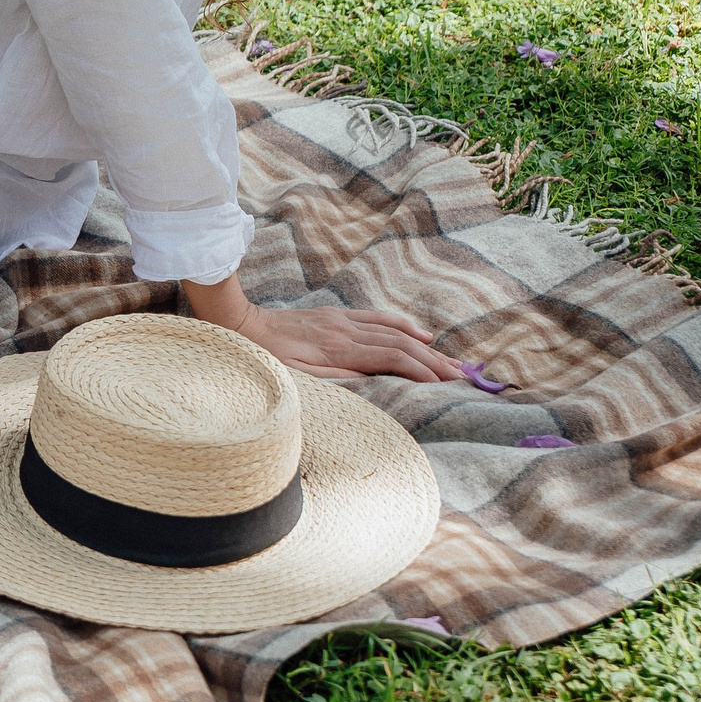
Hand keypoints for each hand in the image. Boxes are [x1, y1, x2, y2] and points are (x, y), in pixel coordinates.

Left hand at [183, 274, 460, 381]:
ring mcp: (341, 321)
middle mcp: (344, 332)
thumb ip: (332, 380)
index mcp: (336, 350)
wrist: (238, 325)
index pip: (390, 358)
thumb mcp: (293, 378)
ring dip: (425, 346)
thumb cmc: (264, 359)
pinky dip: (402, 325)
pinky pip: (376, 318)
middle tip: (461, 377)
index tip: (445, 385)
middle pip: (399, 344)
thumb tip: (370, 382)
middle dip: (433, 361)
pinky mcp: (334, 316)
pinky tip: (420, 334)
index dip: (420, 371)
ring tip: (450, 361)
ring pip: (392, 331)